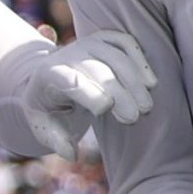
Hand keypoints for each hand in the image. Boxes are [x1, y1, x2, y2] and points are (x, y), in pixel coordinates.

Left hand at [17, 28, 157, 152]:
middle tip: (135, 116)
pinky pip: (124, 41)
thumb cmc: (48, 107)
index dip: (91, 94)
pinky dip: (139, 58)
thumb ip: (55, 139)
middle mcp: (68, 55)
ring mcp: (86, 44)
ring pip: (114, 55)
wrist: (48, 78)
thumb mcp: (42, 125)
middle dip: (119, 92)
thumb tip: (71, 154)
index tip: (108, 110)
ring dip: (134, 80)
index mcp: (48, 75)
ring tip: (146, 105)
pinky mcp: (102, 39)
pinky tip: (150, 81)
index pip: (70, 80)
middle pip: (98, 69)